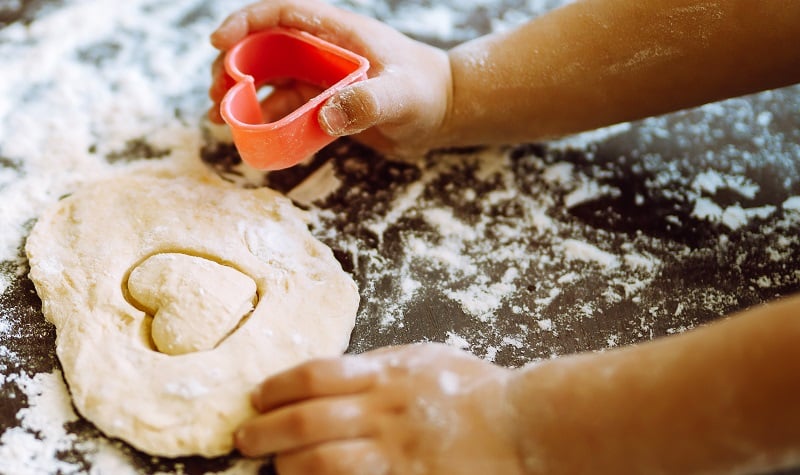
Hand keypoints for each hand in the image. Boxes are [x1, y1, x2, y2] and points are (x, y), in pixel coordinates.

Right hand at [208, 0, 451, 156]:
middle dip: (234, 67)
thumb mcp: (402, 96)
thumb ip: (369, 103)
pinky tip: (251, 139)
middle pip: (265, 48)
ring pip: (271, 81)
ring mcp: (323, 78)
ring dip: (243, 97)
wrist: (446, 113)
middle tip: (215, 96)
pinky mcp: (326, 106)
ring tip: (220, 119)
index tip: (219, 43)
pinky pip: (288, 110)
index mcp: (338, 33)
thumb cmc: (429, 93)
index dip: (247, 22)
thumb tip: (327, 115)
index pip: (284, 14)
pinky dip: (266, 122)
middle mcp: (325, 51)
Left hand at [234, 343, 522, 474]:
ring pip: (324, 463)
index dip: (277, 387)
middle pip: (308, 420)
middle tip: (245, 437)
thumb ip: (377, 365)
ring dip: (291, 466)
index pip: (315, 376)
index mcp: (385, 375)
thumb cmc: (471, 388)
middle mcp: (384, 412)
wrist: (521, 423)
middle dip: (267, 431)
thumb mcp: (422, 359)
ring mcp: (396, 454)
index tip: (259, 397)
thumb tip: (329, 375)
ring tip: (276, 467)